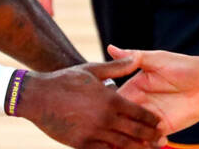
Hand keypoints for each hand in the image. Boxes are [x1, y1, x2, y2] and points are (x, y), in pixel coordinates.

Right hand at [17, 57, 163, 147]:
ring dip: (137, 148)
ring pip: (122, 145)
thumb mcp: (92, 70)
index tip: (159, 123)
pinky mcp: (82, 144)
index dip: (152, 120)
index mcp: (110, 99)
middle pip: (135, 132)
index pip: (139, 113)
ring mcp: (93, 133)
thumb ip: (116, 67)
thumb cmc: (65, 80)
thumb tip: (135, 58)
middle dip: (150, 137)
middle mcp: (105, 118)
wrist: (37, 97)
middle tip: (160, 141)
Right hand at [109, 45, 198, 135]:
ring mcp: (151, 118)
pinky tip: (159, 140)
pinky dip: (150, 144)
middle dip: (118, 129)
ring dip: (133, 140)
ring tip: (138, 140)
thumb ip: (134, 57)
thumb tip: (110, 48)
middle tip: (121, 132)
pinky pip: (151, 141)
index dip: (108, 109)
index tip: (103, 115)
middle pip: (122, 121)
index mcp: (134, 88)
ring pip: (134, 134)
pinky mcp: (165, 128)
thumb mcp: (157, 60)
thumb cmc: (183, 66)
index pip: (115, 102)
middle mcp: (140, 104)